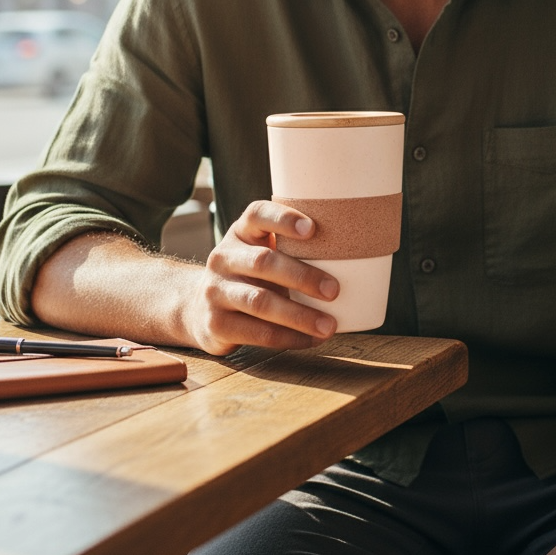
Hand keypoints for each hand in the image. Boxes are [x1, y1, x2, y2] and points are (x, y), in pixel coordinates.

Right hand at [189, 200, 338, 355]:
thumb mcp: (261, 251)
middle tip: (334, 290)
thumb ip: (293, 248)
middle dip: (302, 276)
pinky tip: (311, 340)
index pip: (257, 214)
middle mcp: (223, 257)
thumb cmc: (250, 274)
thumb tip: (357, 252)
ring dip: (299, 315)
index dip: (284, 219)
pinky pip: (257, 333)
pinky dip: (289, 338)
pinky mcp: (216, 324)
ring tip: (329, 325)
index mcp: (241, 232)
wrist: (198, 307)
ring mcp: (215, 291)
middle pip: (263, 262)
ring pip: (260, 302)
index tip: (313, 229)